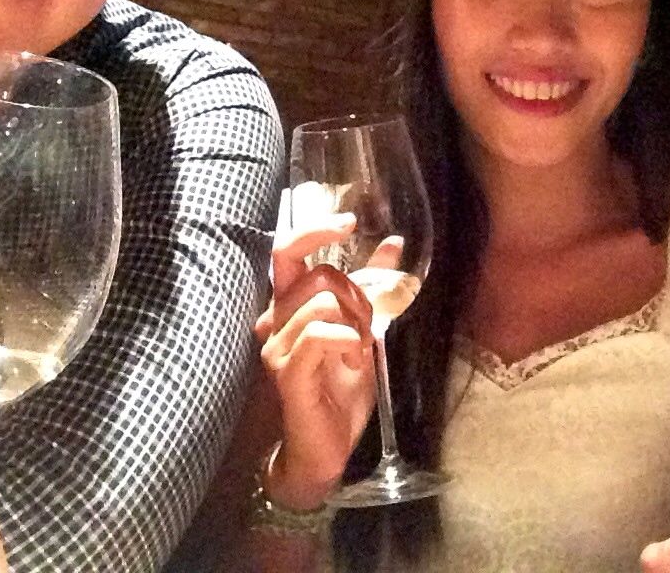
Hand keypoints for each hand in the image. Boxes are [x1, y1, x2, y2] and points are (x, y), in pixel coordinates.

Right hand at [255, 189, 377, 508]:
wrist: (329, 447)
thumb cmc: (341, 388)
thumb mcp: (365, 328)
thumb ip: (373, 286)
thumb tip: (394, 242)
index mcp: (291, 304)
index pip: (287, 250)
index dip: (315, 230)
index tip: (349, 222)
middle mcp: (276, 318)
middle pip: (321, 275)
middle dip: (358, 297)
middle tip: (366, 331)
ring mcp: (277, 344)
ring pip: (324, 303)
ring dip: (356, 326)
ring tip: (357, 354)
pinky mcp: (286, 371)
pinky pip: (320, 333)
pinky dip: (348, 343)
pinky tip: (353, 363)